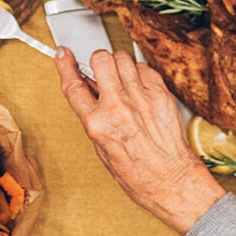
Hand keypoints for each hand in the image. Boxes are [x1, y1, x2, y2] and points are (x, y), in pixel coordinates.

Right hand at [55, 48, 224, 234]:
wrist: (171, 181)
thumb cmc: (137, 173)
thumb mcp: (101, 148)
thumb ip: (92, 116)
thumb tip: (88, 91)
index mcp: (97, 124)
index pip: (73, 85)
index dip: (65, 65)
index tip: (64, 54)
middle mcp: (118, 107)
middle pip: (100, 59)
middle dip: (98, 62)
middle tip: (102, 71)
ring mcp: (141, 98)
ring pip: (122, 58)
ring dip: (119, 65)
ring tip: (122, 79)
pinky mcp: (161, 94)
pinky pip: (144, 68)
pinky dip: (139, 73)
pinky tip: (140, 87)